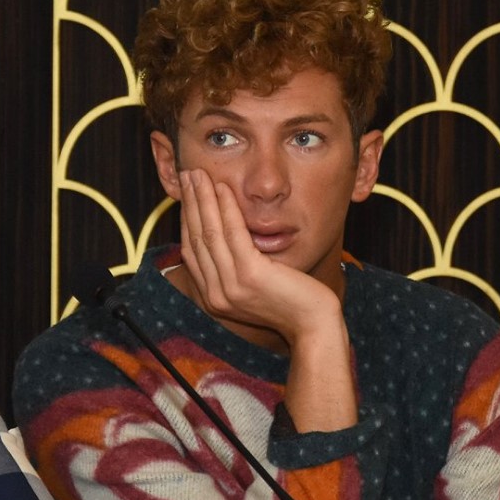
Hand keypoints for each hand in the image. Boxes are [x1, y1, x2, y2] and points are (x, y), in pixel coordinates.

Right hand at [176, 169, 339, 343]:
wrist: (312, 324)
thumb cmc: (289, 302)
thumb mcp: (253, 286)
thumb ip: (234, 268)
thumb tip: (224, 236)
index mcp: (212, 296)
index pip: (190, 250)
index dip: (187, 218)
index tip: (187, 193)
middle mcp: (215, 294)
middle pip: (195, 239)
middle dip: (190, 203)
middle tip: (187, 175)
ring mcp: (230, 286)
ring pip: (209, 233)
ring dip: (203, 199)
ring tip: (199, 175)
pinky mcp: (250, 275)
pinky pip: (233, 234)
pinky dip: (226, 208)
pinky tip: (224, 188)